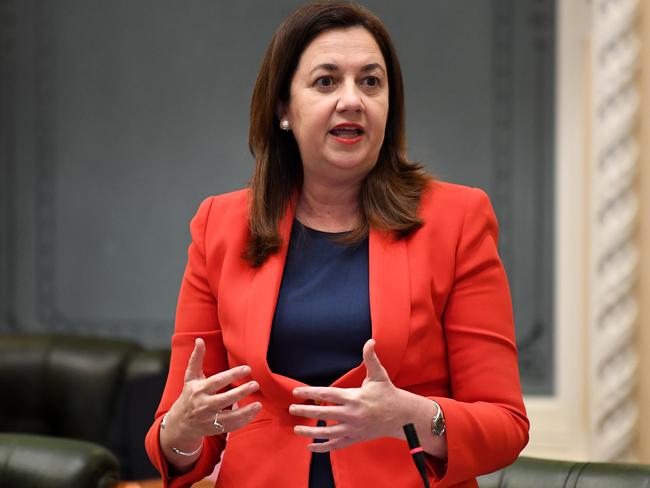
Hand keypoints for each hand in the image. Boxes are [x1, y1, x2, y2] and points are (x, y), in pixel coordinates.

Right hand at [167, 338, 261, 440]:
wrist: (181, 422)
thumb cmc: (189, 394)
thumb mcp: (190, 377)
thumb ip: (196, 359)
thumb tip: (199, 340)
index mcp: (199, 390)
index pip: (217, 381)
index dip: (232, 375)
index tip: (247, 368)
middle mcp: (203, 405)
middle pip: (224, 399)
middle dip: (240, 392)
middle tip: (256, 384)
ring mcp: (209, 419)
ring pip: (228, 417)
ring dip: (245, 411)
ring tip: (258, 403)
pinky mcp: (215, 429)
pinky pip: (231, 426)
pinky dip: (243, 420)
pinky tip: (254, 412)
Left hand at [289, 339, 409, 451]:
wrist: (402, 417)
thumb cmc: (387, 393)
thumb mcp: (379, 375)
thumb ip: (371, 358)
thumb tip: (370, 341)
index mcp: (354, 398)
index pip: (328, 394)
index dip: (311, 392)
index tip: (296, 392)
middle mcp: (352, 414)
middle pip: (324, 413)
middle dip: (306, 411)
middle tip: (291, 409)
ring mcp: (353, 428)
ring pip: (328, 432)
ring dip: (310, 432)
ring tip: (296, 429)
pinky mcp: (356, 438)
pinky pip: (337, 445)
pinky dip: (323, 447)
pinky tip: (310, 447)